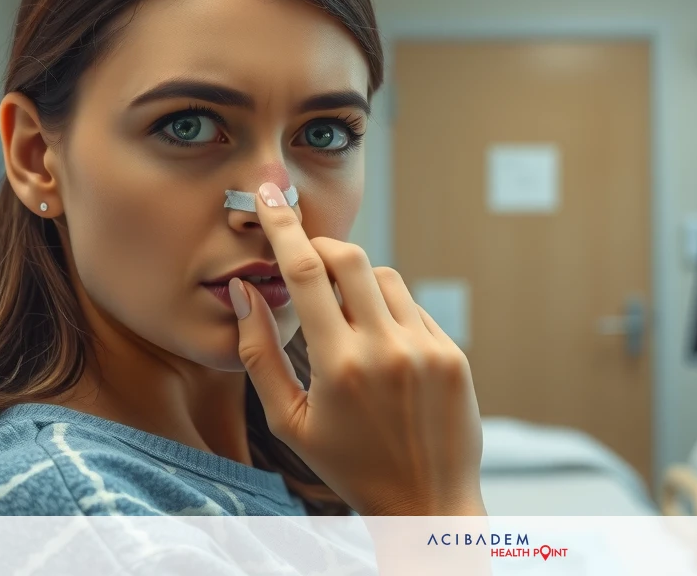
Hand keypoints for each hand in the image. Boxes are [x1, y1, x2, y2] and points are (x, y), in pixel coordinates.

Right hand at [232, 182, 485, 515]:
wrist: (426, 499)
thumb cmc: (349, 465)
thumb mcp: (289, 421)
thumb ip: (259, 354)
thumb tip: (243, 290)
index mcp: (339, 366)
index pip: (306, 273)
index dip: (284, 228)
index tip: (270, 197)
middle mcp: (386, 349)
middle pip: (352, 259)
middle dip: (323, 247)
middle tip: (307, 256)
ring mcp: (426, 348)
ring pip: (386, 279)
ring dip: (359, 283)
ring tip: (346, 322)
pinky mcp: (452, 353)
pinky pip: (414, 308)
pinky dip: (390, 312)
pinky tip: (381, 349)